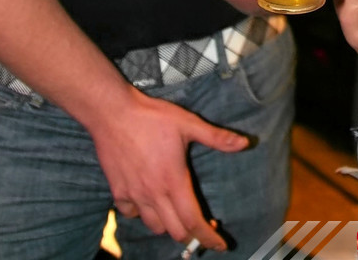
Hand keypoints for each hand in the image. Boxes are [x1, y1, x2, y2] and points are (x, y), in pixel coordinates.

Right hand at [91, 84, 248, 247]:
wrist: (113, 113)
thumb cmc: (152, 117)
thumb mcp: (189, 123)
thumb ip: (217, 137)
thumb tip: (244, 143)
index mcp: (173, 181)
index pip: (194, 221)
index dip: (208, 238)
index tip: (220, 245)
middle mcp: (153, 194)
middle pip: (175, 231)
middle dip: (192, 234)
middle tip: (201, 225)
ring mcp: (133, 195)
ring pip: (154, 226)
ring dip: (168, 225)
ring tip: (176, 212)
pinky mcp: (117, 191)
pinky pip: (131, 214)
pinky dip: (142, 214)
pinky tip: (148, 201)